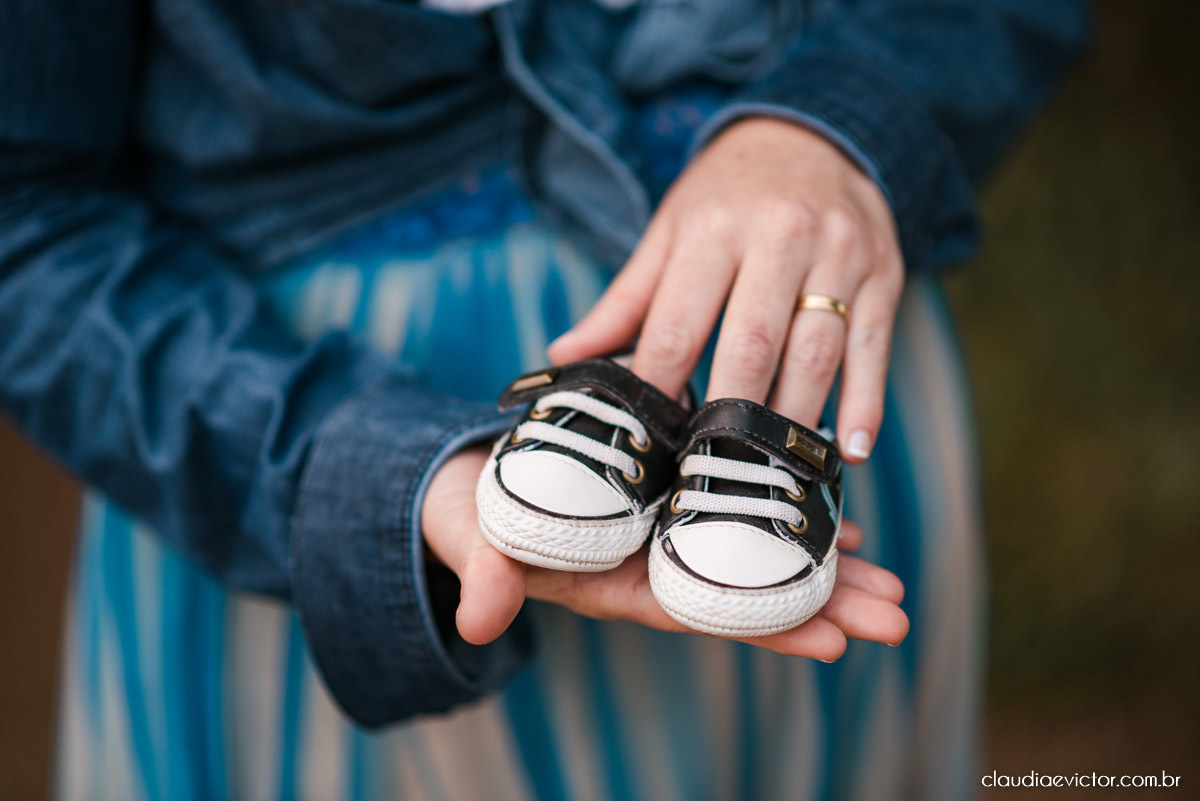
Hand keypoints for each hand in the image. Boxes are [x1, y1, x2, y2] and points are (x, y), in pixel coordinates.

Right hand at [422, 446, 908, 657]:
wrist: (473, 481)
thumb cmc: (473, 514)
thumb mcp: (474, 539)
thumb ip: (487, 573)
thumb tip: (478, 621)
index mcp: (614, 583)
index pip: (700, 610)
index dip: (763, 624)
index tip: (831, 640)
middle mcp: (654, 564)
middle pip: (747, 591)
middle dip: (821, 605)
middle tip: (896, 616)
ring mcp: (669, 530)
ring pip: (755, 552)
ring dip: (823, 566)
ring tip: (892, 583)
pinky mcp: (673, 490)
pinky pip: (739, 506)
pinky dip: (789, 516)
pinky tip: (845, 524)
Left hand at [549, 118, 903, 461]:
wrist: (816, 136)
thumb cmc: (728, 196)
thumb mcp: (671, 230)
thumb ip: (624, 300)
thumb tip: (565, 358)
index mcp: (714, 226)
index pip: (680, 322)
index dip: (660, 384)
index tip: (648, 434)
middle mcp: (781, 235)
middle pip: (753, 341)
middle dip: (729, 412)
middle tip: (708, 466)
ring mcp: (840, 255)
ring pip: (816, 352)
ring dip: (792, 420)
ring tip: (770, 471)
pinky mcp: (884, 274)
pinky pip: (874, 350)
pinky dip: (865, 406)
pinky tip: (850, 452)